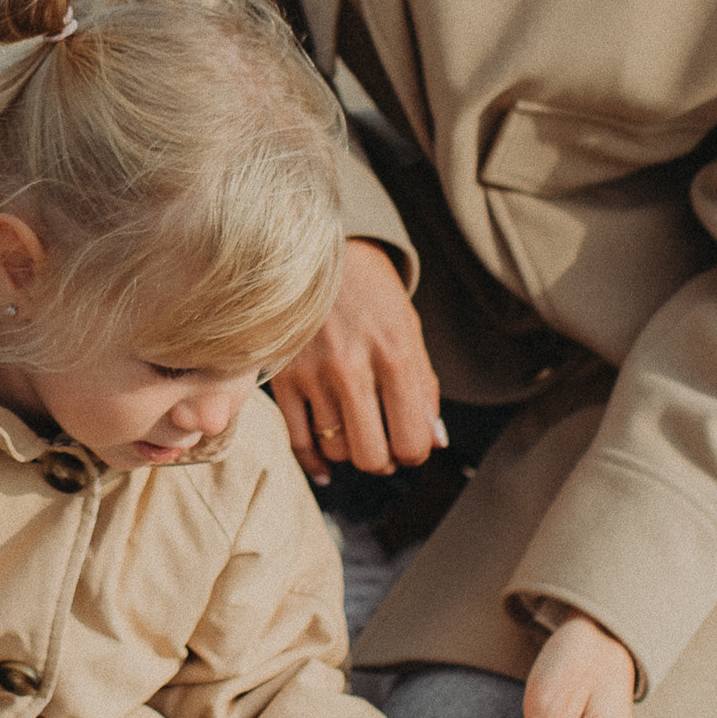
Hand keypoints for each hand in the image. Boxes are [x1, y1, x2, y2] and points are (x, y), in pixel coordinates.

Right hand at [272, 237, 443, 483]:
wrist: (317, 251)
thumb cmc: (371, 294)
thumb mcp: (409, 331)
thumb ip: (423, 388)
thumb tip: (434, 442)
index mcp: (394, 356)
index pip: (411, 442)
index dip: (415, 453)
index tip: (410, 442)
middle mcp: (352, 368)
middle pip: (371, 457)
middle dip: (384, 461)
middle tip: (385, 445)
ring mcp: (312, 374)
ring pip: (335, 450)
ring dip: (350, 451)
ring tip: (357, 431)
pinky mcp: (282, 377)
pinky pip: (298, 441)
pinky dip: (315, 463)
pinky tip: (327, 466)